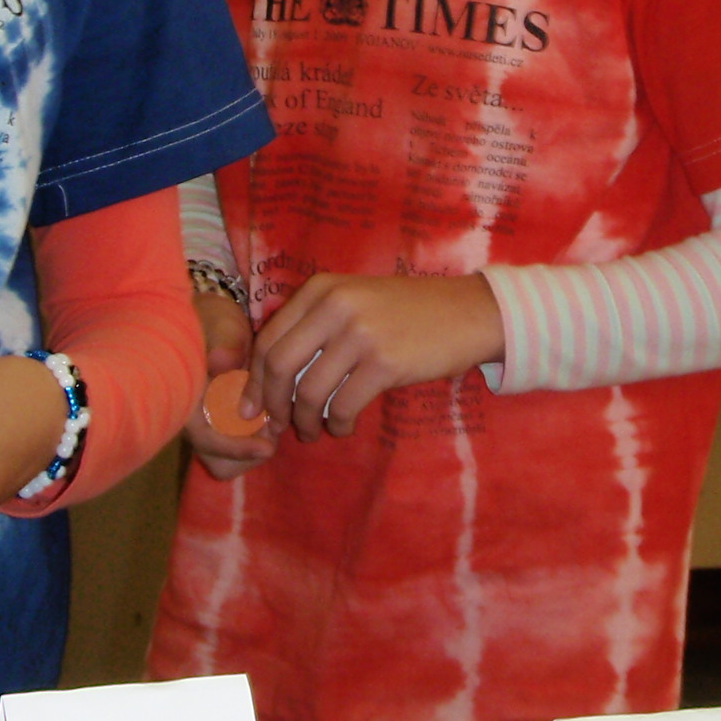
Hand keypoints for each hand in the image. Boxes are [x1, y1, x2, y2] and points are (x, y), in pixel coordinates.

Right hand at [184, 290, 277, 481]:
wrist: (212, 323)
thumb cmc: (213, 323)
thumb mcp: (219, 326)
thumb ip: (223, 343)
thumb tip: (221, 361)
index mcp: (184, 399)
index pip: (205, 439)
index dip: (236, 448)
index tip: (268, 447)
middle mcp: (191, 421)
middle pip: (218, 461)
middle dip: (248, 452)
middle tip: (273, 427)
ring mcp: (206, 427)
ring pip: (227, 460)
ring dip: (252, 446)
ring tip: (271, 418)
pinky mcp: (221, 427)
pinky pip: (237, 448)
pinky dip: (254, 439)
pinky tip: (267, 414)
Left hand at [246, 273, 504, 442]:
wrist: (468, 312)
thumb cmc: (409, 312)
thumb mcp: (356, 302)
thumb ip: (316, 326)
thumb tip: (271, 378)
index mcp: (322, 289)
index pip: (269, 339)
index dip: (255, 380)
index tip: (252, 407)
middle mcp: (335, 305)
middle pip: (280, 366)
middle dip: (272, 404)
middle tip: (276, 426)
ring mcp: (361, 334)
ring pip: (309, 391)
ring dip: (305, 420)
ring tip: (312, 431)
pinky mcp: (385, 363)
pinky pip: (344, 405)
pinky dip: (338, 424)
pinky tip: (343, 427)